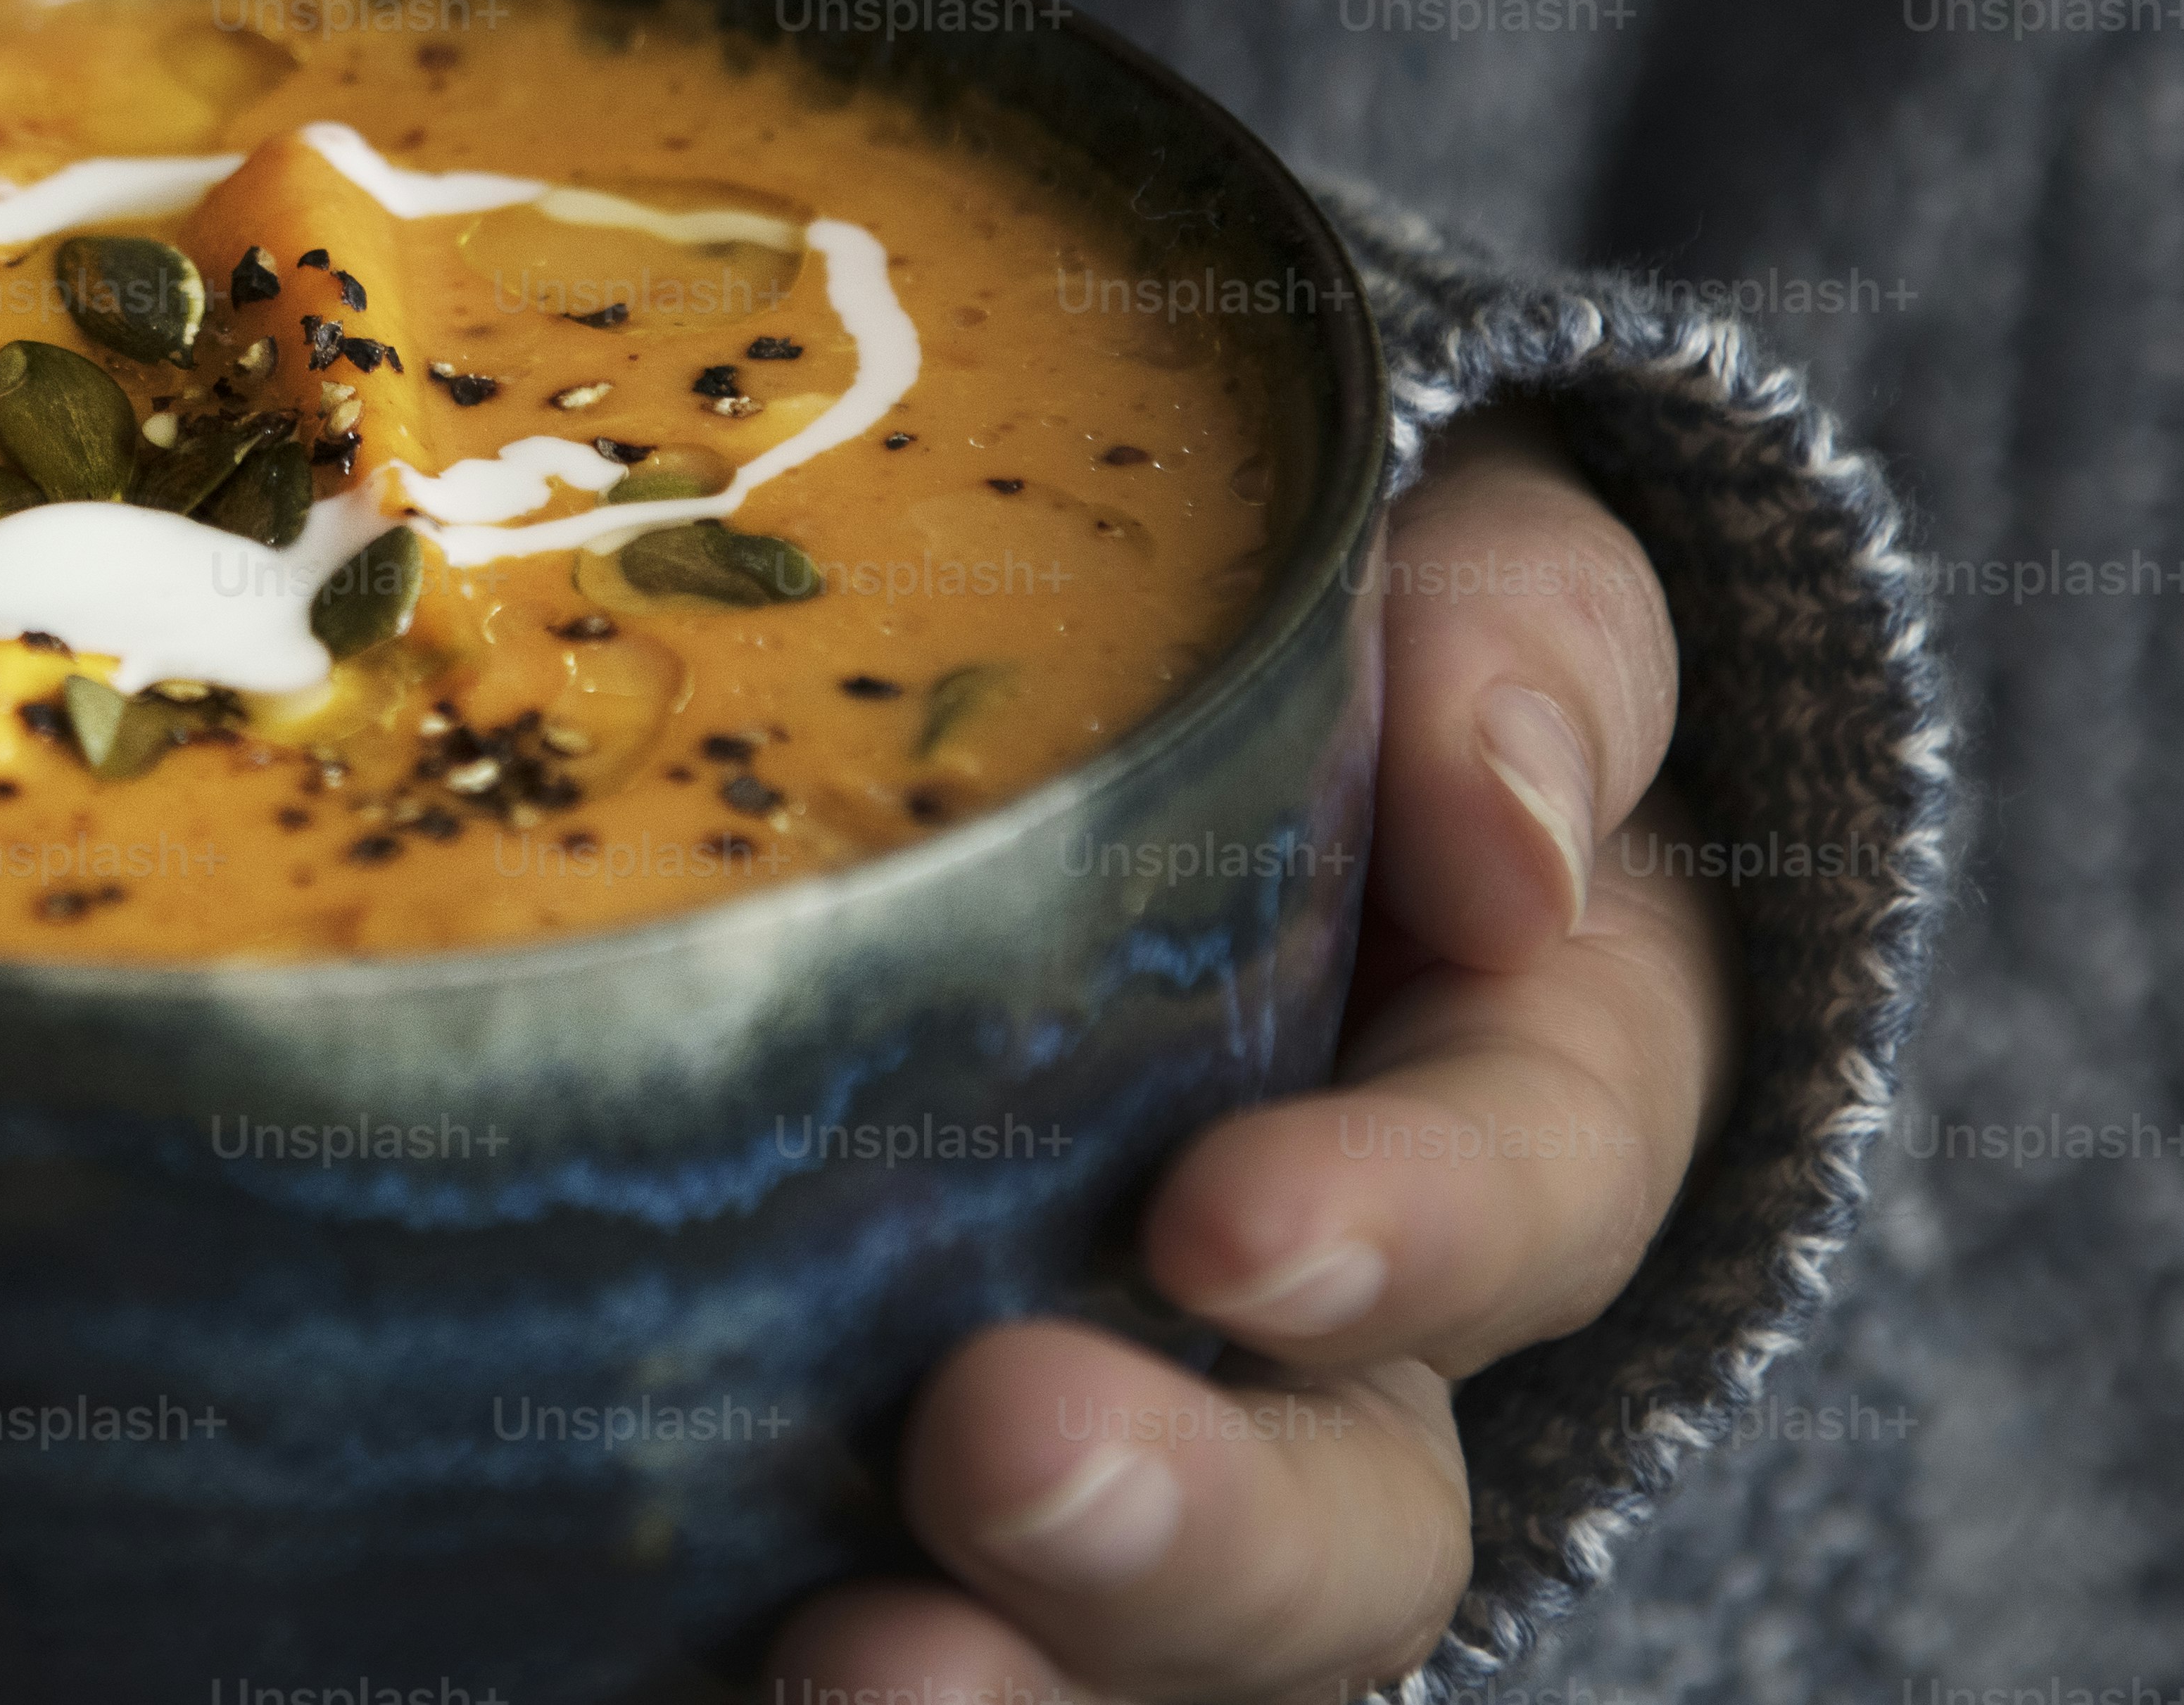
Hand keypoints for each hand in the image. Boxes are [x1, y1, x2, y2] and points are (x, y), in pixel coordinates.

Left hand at [769, 406, 1730, 1704]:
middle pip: (1343, 1525)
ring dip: (1007, 1685)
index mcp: (1524, 1111)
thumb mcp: (1478, 589)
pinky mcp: (901, 1522)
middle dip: (1191, 1530)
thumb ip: (1528, 654)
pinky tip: (655, 1672)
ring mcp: (1134, 1461)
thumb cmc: (1334, 647)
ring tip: (847, 1665)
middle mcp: (1349, 1357)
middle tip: (1001, 1447)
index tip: (1224, 1225)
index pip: (1524, 1200)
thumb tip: (1503, 847)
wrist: (1123, 732)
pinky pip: (865, 1642)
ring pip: (1126, 1654)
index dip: (1403, 1235)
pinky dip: (757, 1688)